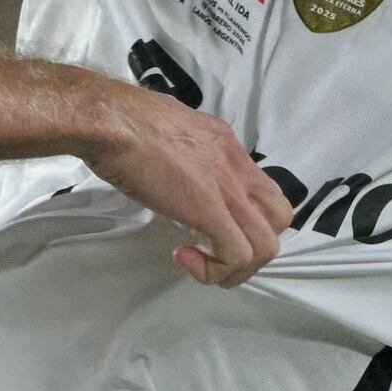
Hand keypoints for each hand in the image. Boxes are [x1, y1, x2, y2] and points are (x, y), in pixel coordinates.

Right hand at [88, 91, 291, 285]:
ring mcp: (228, 189)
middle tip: (212, 251)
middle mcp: (238, 167)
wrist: (112, 121)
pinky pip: (236, 255)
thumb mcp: (171, 132)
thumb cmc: (126, 122)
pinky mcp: (209, 210)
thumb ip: (186, 153)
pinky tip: (183, 256)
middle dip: (251, 248)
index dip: (246, 219)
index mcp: (228, 147)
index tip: (209, 224)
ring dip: (234, 267)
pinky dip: (214, 269)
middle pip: (280, 220)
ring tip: (199, 262)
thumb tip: (179, 168)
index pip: (265, 191)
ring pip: (266, 246)